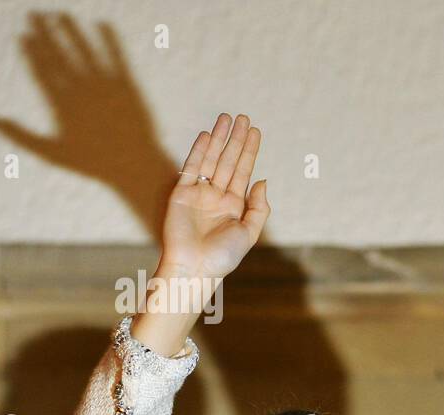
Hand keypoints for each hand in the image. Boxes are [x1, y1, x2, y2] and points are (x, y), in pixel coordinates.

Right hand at [160, 113, 269, 280]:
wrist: (194, 268)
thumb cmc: (223, 256)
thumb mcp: (248, 232)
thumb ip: (259, 207)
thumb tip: (262, 180)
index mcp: (234, 205)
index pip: (243, 172)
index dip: (249, 151)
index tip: (255, 131)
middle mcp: (217, 196)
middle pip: (229, 161)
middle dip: (236, 139)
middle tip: (244, 118)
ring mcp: (199, 193)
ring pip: (212, 160)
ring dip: (219, 139)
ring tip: (228, 118)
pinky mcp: (182, 193)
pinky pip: (192, 167)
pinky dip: (200, 151)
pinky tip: (208, 135)